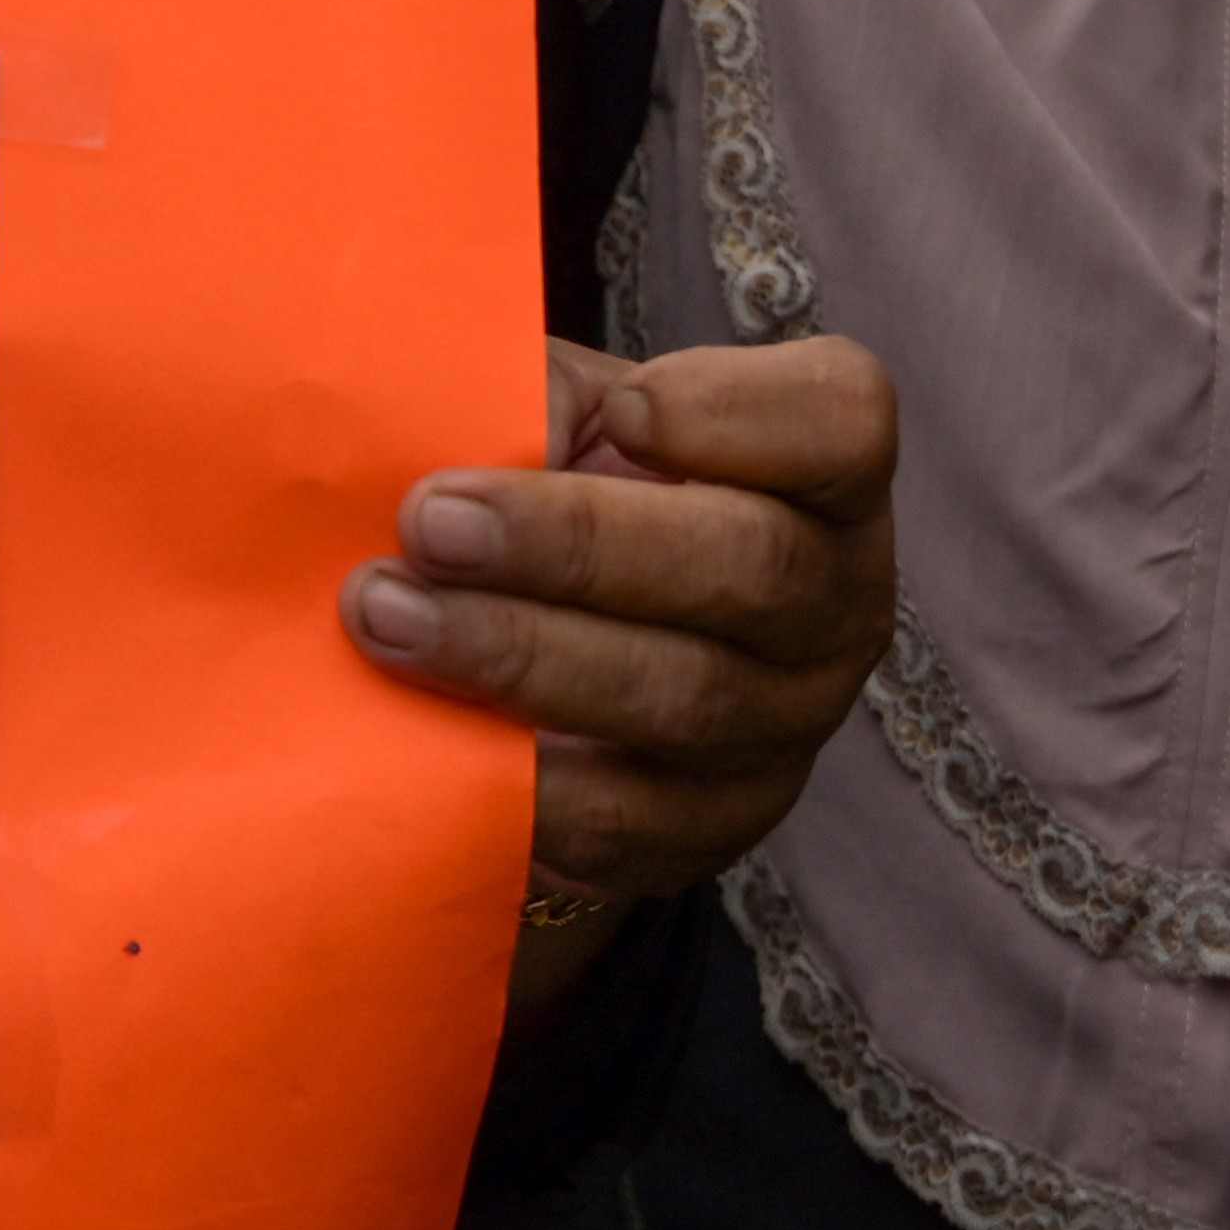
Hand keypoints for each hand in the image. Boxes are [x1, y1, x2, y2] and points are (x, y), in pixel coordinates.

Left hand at [345, 338, 898, 960]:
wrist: (540, 643)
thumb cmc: (553, 485)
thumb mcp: (553, 411)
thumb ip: (529, 396)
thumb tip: (458, 430)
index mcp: (820, 467)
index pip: (842, 420)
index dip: (739, 412)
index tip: (624, 409)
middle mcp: (832, 601)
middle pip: (754, 567)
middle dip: (577, 543)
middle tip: (428, 522)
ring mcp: (784, 729)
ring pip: (683, 699)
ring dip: (519, 655)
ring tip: (386, 614)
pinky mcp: (707, 833)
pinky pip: (623, 822)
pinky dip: (515, 778)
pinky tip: (422, 732)